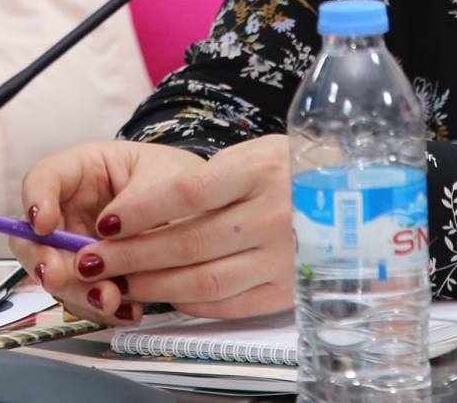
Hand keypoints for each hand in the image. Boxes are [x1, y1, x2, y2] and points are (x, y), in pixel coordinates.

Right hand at [21, 139, 206, 324]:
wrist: (207, 210)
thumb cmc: (180, 179)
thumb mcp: (167, 178)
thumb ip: (137, 204)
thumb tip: (107, 231)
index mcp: (84, 170)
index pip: (43, 178)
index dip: (36, 200)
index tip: (43, 223)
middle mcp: (72, 210)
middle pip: (36, 238)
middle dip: (43, 261)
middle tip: (57, 277)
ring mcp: (80, 246)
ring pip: (58, 275)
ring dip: (77, 292)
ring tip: (109, 299)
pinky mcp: (97, 276)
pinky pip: (87, 297)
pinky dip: (104, 309)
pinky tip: (127, 310)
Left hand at [64, 134, 294, 321]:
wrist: (362, 199)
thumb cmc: (299, 170)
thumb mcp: (260, 152)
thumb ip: (210, 179)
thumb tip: (143, 210)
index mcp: (263, 170)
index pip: (186, 193)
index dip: (140, 211)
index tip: (107, 220)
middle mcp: (274, 215)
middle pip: (186, 242)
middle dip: (130, 254)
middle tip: (94, 258)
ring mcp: (283, 258)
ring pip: (201, 281)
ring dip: (151, 283)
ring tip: (121, 279)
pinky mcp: (287, 291)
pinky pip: (227, 304)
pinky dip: (188, 303)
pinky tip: (166, 294)